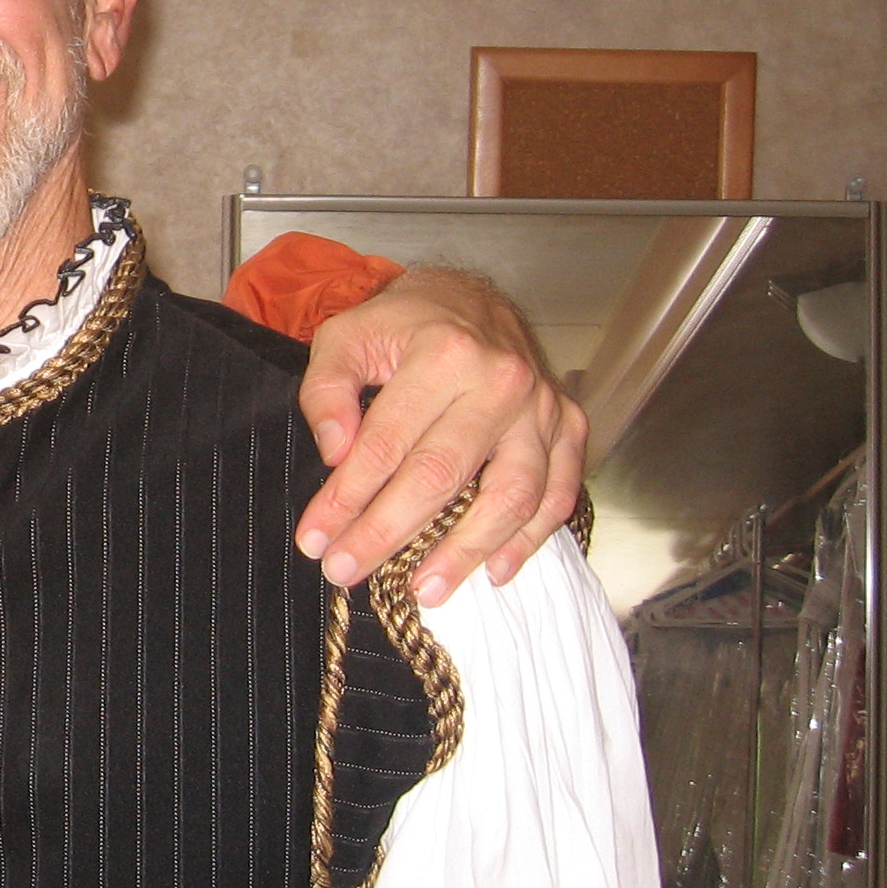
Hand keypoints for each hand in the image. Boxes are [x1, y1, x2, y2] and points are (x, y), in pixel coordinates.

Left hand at [293, 268, 586, 603]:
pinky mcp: (570, 426)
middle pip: (441, 476)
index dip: (347, 498)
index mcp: (443, 354)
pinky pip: (557, 494)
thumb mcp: (346, 337)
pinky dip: (529, 538)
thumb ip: (328, 391)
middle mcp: (501, 382)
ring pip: (510, 495)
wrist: (470, 298)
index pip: (386, 443)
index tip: (316, 539)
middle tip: (348, 571)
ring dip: (465, 551)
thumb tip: (335, 453)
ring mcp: (542, 408)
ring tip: (425, 590)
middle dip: (388, 532)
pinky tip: (495, 571)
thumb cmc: (402, 324)